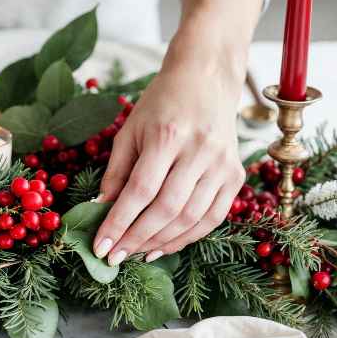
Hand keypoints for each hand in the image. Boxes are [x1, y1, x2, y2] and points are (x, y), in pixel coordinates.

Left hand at [92, 65, 244, 265]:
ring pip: (191, 218)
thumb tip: (100, 210)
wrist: (206, 79)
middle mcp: (200, 151)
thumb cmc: (160, 105)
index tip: (100, 246)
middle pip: (166, 209)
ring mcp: (223, 165)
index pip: (140, 190)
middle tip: (115, 257)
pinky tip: (163, 246)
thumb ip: (116, 172)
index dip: (118, 223)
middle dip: (136, 239)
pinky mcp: (236, 175)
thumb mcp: (130, 131)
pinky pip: (213, 218)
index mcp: (167, 135)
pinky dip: (187, 238)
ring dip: (160, 243)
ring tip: (135, 254)